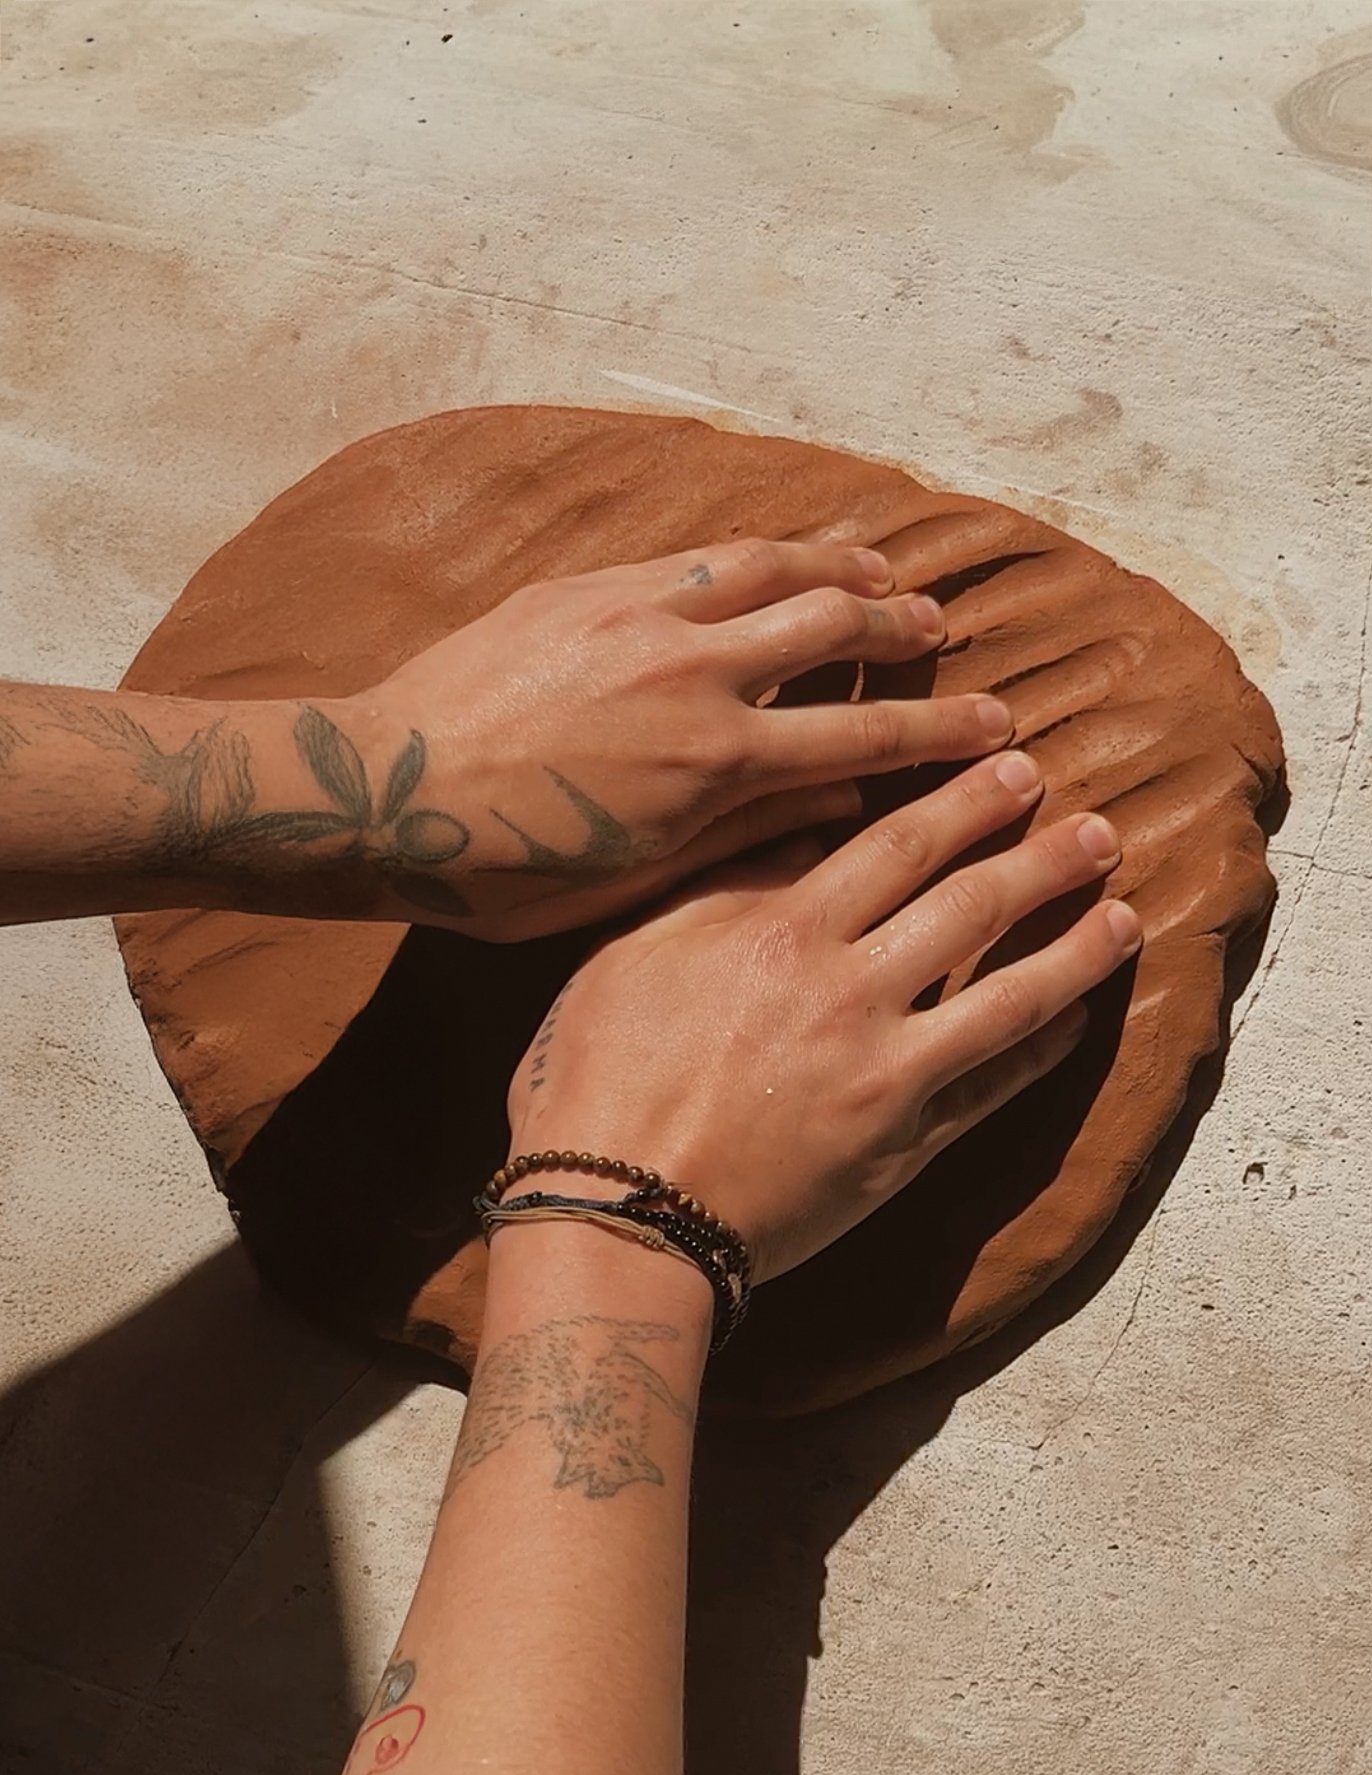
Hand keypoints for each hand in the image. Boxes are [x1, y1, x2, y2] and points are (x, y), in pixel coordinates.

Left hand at [351, 539, 1015, 937]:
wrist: (378, 793)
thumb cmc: (500, 869)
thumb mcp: (633, 882)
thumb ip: (743, 832)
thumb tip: (837, 800)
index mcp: (713, 764)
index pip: (863, 738)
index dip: (941, 732)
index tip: (998, 727)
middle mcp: (695, 673)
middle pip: (836, 627)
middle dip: (903, 628)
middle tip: (942, 636)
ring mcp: (641, 616)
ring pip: (773, 567)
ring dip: (841, 564)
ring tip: (883, 570)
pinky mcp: (589, 586)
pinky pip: (699, 554)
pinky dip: (756, 552)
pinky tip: (776, 556)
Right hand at [503, 750, 1142, 1283]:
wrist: (613, 1214)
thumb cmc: (594, 1077)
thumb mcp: (629, 951)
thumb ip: (718, 885)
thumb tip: (797, 831)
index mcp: (780, 929)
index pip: (898, 841)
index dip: (966, 799)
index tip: (1016, 766)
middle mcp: (847, 988)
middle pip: (970, 903)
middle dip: (1042, 857)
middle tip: (1095, 825)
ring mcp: (885, 1070)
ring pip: (1010, 994)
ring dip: (1076, 948)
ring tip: (1126, 912)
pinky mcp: (901, 1146)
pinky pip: (993, 1088)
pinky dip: (1043, 1051)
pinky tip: (1079, 1021)